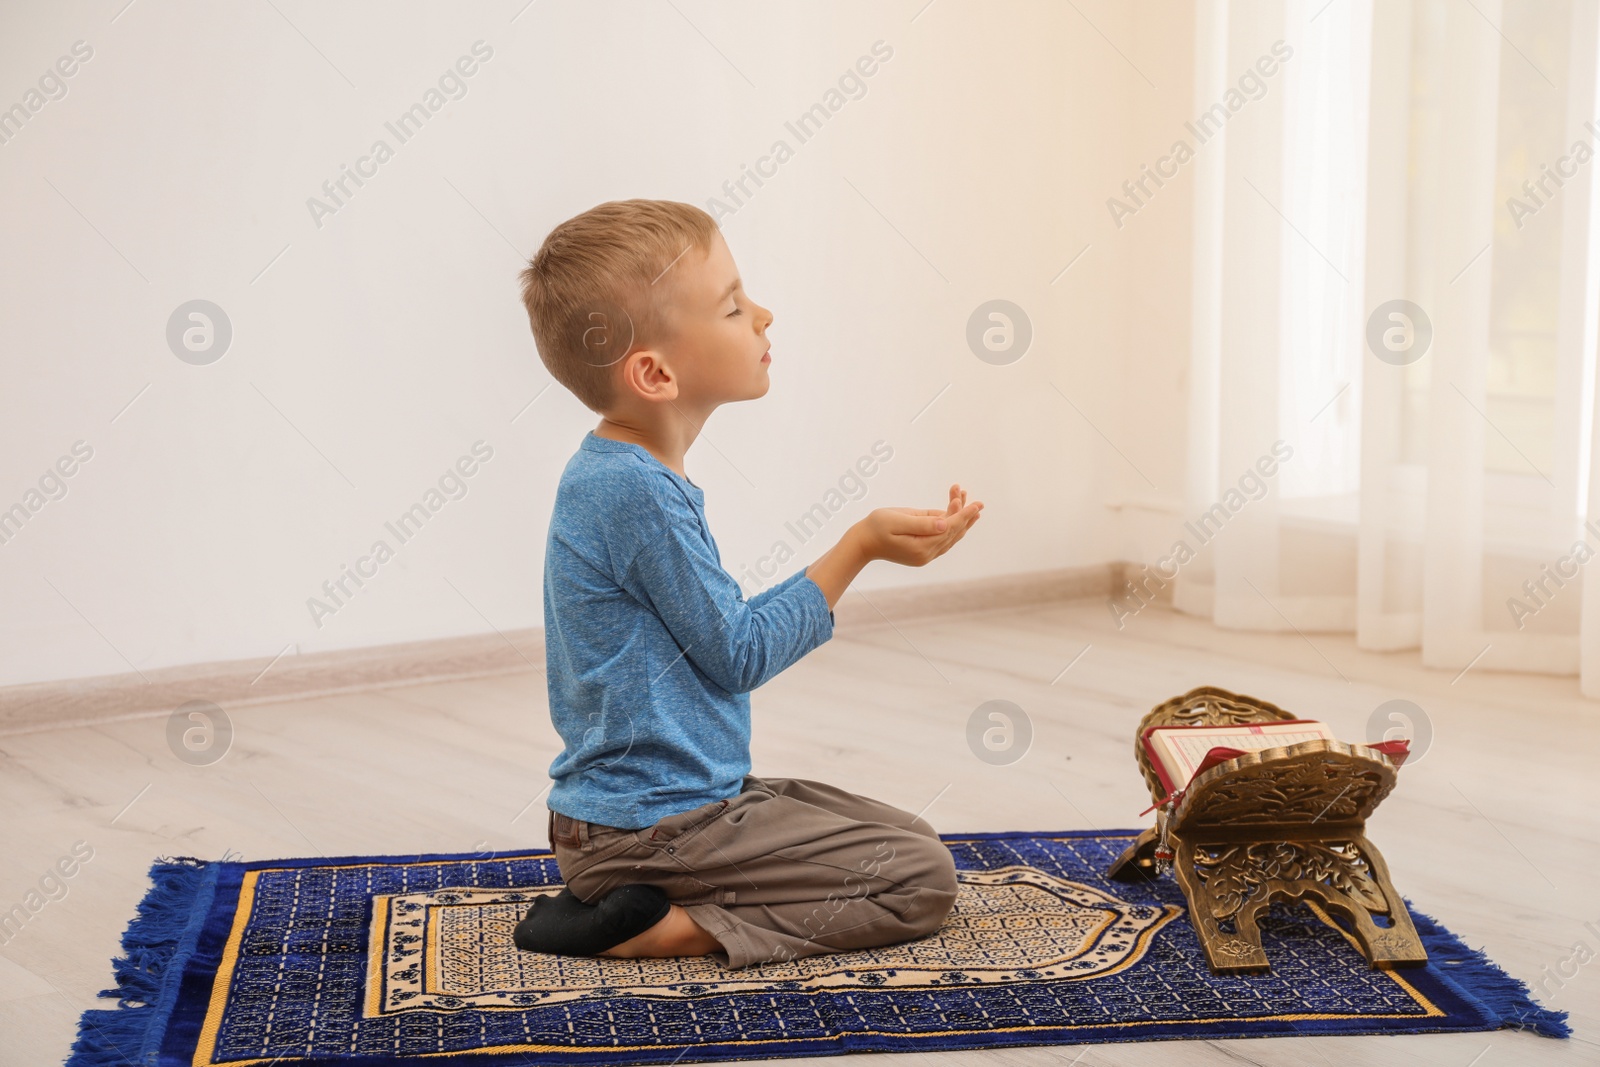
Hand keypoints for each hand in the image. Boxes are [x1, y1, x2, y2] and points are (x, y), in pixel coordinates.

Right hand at [855, 484, 983, 566]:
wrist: (862, 542)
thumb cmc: (876, 527)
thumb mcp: (897, 521)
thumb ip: (921, 523)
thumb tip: (944, 523)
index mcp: (921, 548)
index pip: (949, 529)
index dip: (963, 515)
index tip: (976, 504)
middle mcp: (927, 554)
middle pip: (952, 532)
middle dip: (964, 514)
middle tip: (978, 501)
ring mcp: (926, 554)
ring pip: (949, 534)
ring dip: (958, 516)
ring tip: (968, 500)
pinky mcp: (923, 550)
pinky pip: (942, 535)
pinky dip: (950, 522)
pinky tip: (953, 508)